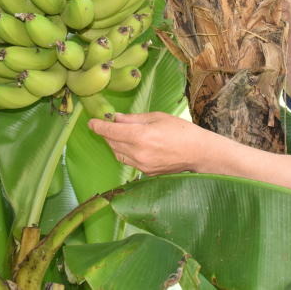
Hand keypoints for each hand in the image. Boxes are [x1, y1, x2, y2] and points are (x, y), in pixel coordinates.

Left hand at [88, 112, 290, 188]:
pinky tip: (134, 145)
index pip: (110, 131)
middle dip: (108, 133)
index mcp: (140, 136)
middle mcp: (137, 153)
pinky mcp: (146, 173)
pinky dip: (126, 152)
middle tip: (111, 124)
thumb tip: (115, 118)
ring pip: (118, 154)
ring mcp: (141, 165)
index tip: (91, 122)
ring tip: (122, 134)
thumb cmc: (181, 130)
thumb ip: (134, 119)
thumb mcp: (157, 117)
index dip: (98, 126)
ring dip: (116, 144)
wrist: (199, 153)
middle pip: (112, 143)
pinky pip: (129, 161)